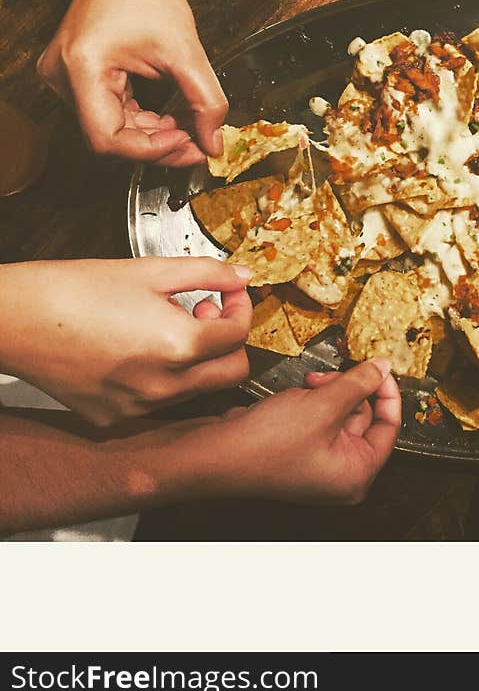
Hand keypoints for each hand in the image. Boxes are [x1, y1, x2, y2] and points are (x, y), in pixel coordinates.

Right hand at [0, 257, 251, 425]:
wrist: (14, 319)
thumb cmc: (75, 290)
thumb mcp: (150, 270)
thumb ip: (207, 273)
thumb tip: (242, 276)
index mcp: (177, 346)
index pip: (239, 335)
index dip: (241, 307)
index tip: (230, 292)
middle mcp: (163, 387)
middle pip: (232, 373)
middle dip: (229, 341)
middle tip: (205, 312)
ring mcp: (138, 409)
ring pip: (198, 390)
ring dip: (198, 359)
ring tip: (166, 325)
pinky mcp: (114, 420)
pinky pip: (159, 403)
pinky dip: (163, 378)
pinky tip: (138, 349)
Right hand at [37, 0, 226, 166]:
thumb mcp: (186, 50)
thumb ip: (205, 101)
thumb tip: (214, 144)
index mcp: (82, 68)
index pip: (107, 140)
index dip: (151, 151)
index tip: (189, 144)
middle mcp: (63, 79)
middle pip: (109, 141)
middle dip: (158, 147)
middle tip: (197, 145)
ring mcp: (67, 81)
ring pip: (113, 132)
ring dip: (153, 138)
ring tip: (189, 130)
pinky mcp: (79, 82)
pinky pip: (112, 117)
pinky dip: (145, 125)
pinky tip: (171, 120)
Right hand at [192, 360, 401, 504]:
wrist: (213, 455)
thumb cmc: (264, 446)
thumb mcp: (323, 405)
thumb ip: (359, 383)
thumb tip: (382, 368)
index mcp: (356, 474)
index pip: (389, 426)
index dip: (386, 392)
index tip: (380, 368)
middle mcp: (341, 473)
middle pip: (364, 417)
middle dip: (346, 389)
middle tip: (326, 377)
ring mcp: (319, 463)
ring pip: (339, 412)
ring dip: (326, 392)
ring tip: (305, 387)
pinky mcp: (300, 451)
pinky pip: (318, 418)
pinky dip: (310, 402)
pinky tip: (293, 398)